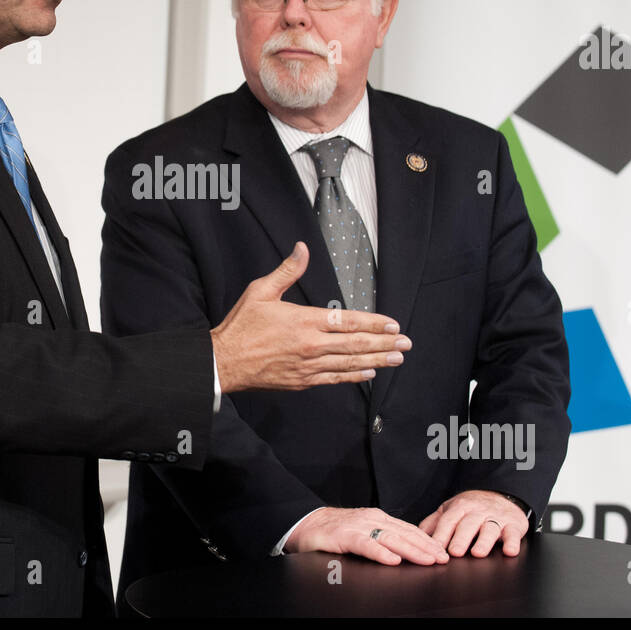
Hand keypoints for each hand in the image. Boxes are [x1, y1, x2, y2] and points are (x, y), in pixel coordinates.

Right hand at [210, 243, 409, 392]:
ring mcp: (308, 365)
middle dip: (384, 343)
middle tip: (406, 343)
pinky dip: (354, 375)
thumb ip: (288, 271)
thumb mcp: (261, 291)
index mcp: (304, 320)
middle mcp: (311, 344)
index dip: (374, 323)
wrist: (224, 362)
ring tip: (397, 359)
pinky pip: (335, 379)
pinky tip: (369, 372)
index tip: (393, 325)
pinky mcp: (303, 381)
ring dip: (377, 360)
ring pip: (350, 363)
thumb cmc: (241, 326)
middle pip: (356, 344)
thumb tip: (303, 248)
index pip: (348, 321)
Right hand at [285, 507, 448, 565]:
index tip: (443, 552)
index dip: (427, 540)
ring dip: (411, 549)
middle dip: (426, 546)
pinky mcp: (343, 536)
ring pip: (390, 538)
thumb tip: (405, 551)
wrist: (305, 523)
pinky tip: (393, 559)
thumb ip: (381, 538)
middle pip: (404, 533)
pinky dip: (380, 552)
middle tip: (443, 558)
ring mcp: (358, 527)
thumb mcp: (363, 532)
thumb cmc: (334, 531)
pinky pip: (365, 545)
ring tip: (427, 559)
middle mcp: (371, 519)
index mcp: (378, 518)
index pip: (408, 529)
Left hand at [419, 490, 529, 557]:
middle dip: (461, 538)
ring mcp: (496, 518)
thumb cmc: (472, 508)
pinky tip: (509, 551)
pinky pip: (514, 534)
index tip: (434, 548)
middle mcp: (478, 512)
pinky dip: (513, 542)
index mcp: (460, 508)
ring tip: (477, 553)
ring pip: (490, 529)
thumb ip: (434, 522)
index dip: (441, 534)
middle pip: (468, 525)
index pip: (448, 521)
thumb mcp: (450, 510)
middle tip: (454, 552)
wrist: (502, 495)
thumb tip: (416, 535)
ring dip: (484, 541)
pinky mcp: (514, 525)